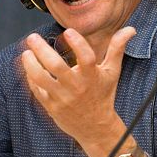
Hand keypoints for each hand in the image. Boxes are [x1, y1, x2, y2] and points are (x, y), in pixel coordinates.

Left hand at [21, 27, 135, 152]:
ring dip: (31, 64)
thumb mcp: (112, 72)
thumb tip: (130, 29)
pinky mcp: (51, 106)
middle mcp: (76, 86)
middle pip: (57, 66)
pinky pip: (37, 90)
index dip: (78, 43)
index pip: (86, 58)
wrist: (95, 127)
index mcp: (92, 76)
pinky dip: (31, 78)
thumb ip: (117, 49)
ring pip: (42, 79)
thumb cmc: (103, 95)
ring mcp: (62, 97)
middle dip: (42, 50)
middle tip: (32, 37)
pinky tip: (28, 67)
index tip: (68, 31)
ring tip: (26, 53)